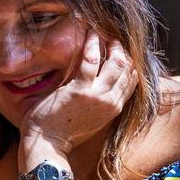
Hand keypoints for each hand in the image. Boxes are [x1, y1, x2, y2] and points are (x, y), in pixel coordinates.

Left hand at [20, 32, 136, 158]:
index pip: (131, 81)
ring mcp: (97, 96)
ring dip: (111, 44)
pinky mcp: (81, 90)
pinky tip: (90, 33)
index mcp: (113, 109)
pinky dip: (92, 44)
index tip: (120, 51)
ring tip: (103, 33)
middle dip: (122, 51)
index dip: (128, 64)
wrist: (48, 147)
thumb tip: (95, 84)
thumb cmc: (62, 134)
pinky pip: (91, 60)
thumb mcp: (89, 120)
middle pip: (127, 69)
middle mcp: (110, 102)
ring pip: (115, 62)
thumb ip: (97, 103)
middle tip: (113, 39)